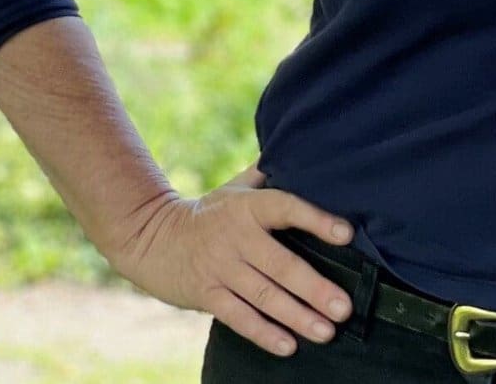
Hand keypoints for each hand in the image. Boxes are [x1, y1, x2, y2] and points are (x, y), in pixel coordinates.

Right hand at [108, 163, 358, 357]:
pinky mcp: (207, 294)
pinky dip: (264, 333)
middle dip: (315, 288)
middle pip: (281, 265)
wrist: (150, 237)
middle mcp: (236, 237)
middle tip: (344, 307)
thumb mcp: (234, 187)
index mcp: (247, 207)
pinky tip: (288, 345)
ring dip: (297, 316)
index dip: (316, 220)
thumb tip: (300, 150)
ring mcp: (221, 268)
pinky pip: (239, 317)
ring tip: (327, 331)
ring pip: (264, 296)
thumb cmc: (207, 212)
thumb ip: (267, 174)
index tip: (346, 234)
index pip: (286, 209)